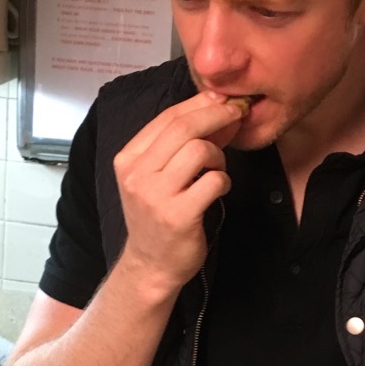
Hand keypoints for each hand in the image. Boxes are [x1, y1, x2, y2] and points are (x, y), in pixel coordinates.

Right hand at [113, 91, 244, 296]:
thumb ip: (175, 145)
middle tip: (236, 115)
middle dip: (216, 115)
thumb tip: (214, 106)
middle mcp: (137, 175)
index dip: (199, 103)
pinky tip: (218, 190)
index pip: (166, 118)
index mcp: (128, 159)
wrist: (151, 265)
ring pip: (198, 151)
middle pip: (183, 128)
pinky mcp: (178, 215)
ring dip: (218, 156)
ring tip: (216, 169)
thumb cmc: (158, 217)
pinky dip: (223, 181)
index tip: (222, 100)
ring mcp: (156, 196)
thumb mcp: (153, 176)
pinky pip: (213, 181)